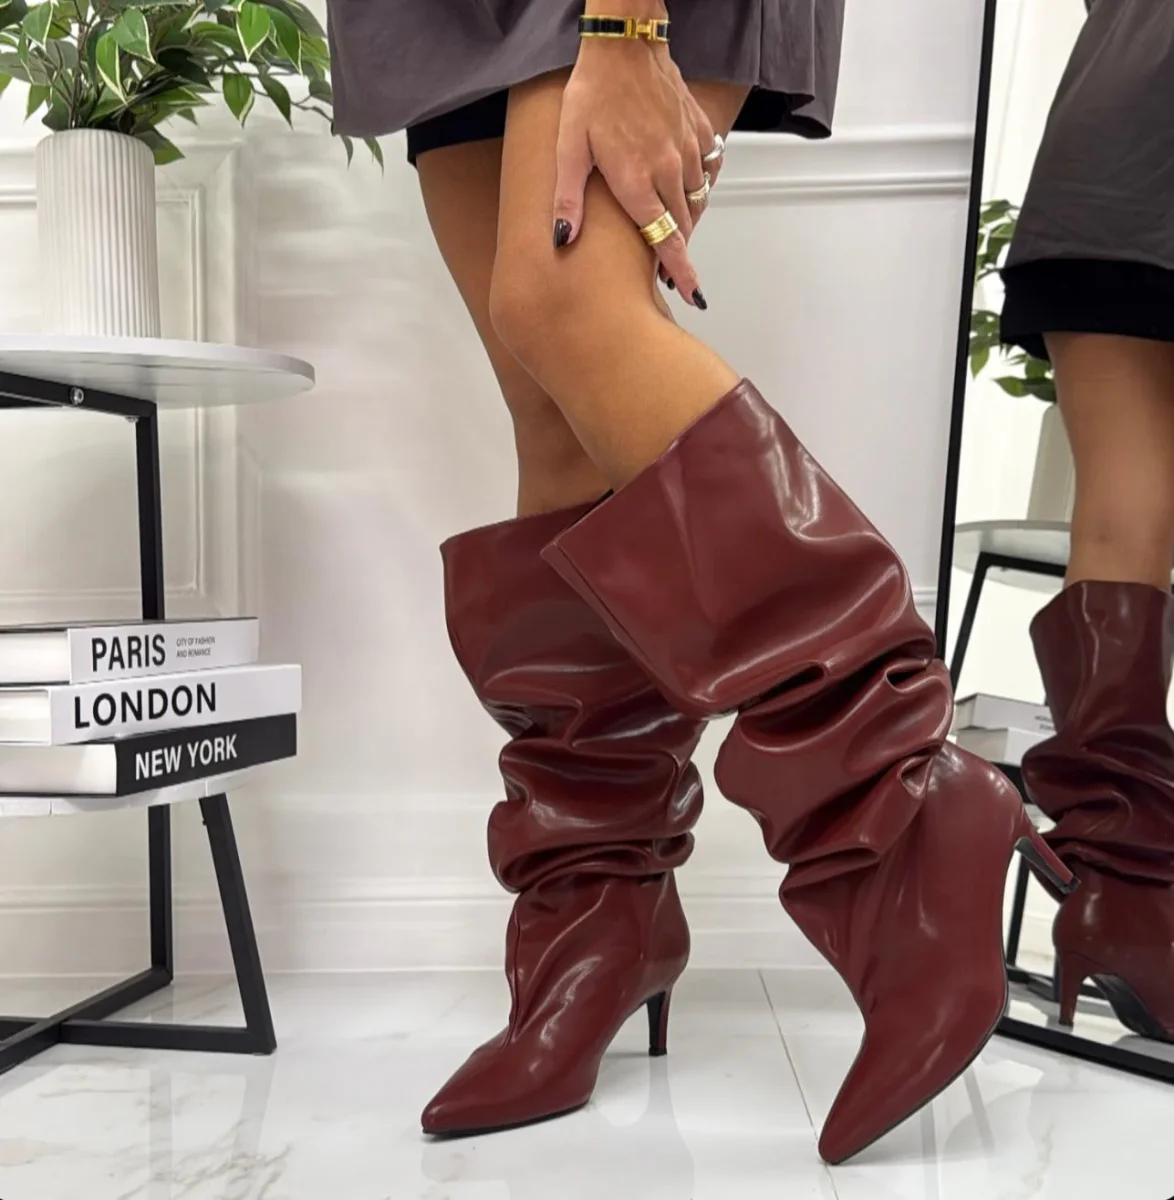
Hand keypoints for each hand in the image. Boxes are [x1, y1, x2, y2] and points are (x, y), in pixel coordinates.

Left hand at [553, 35, 716, 307]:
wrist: (625, 45)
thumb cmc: (592, 93)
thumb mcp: (569, 148)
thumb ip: (567, 198)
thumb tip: (562, 241)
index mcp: (637, 181)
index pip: (665, 239)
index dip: (681, 271)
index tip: (693, 294)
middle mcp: (669, 170)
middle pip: (683, 226)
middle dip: (678, 251)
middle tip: (668, 270)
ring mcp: (689, 150)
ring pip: (697, 201)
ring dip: (686, 221)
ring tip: (671, 230)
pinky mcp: (700, 132)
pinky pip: (707, 171)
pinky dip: (699, 187)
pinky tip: (683, 187)